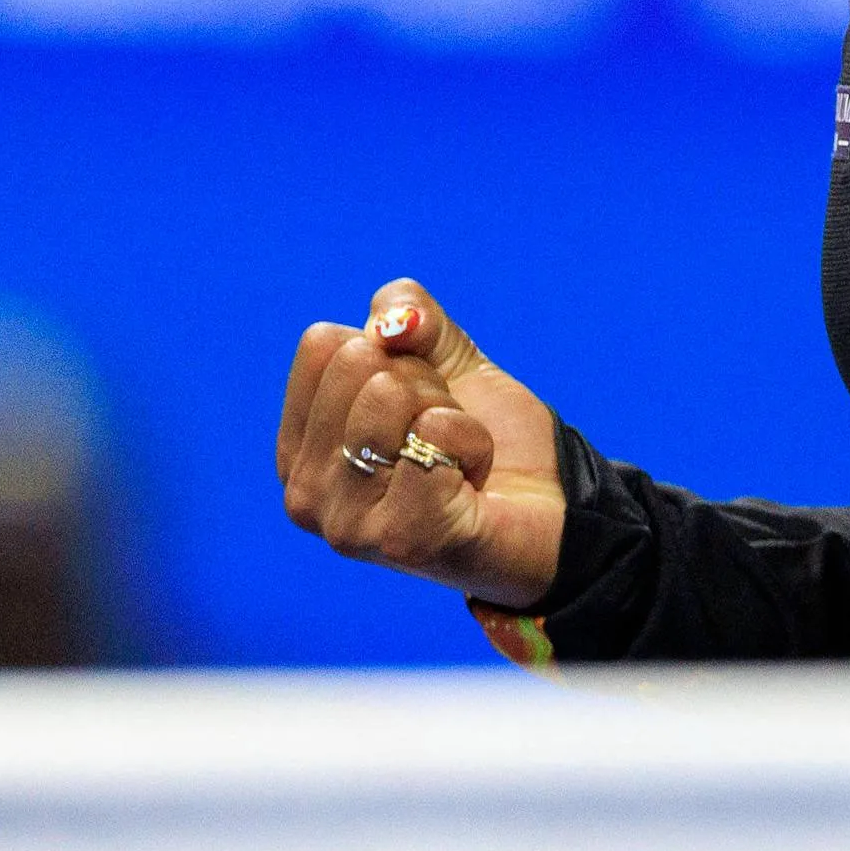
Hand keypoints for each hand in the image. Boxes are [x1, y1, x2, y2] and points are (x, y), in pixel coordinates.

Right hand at [276, 279, 565, 609]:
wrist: (550, 509)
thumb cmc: (484, 437)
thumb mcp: (445, 356)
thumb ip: (409, 312)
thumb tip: (394, 323)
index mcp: (298, 449)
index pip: (322, 344)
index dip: (390, 355)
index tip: (417, 403)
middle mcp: (304, 493)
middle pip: (356, 363)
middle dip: (422, 384)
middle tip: (443, 437)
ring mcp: (346, 524)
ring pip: (389, 394)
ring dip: (448, 414)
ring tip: (456, 461)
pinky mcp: (401, 538)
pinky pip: (436, 432)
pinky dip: (474, 442)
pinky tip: (473, 483)